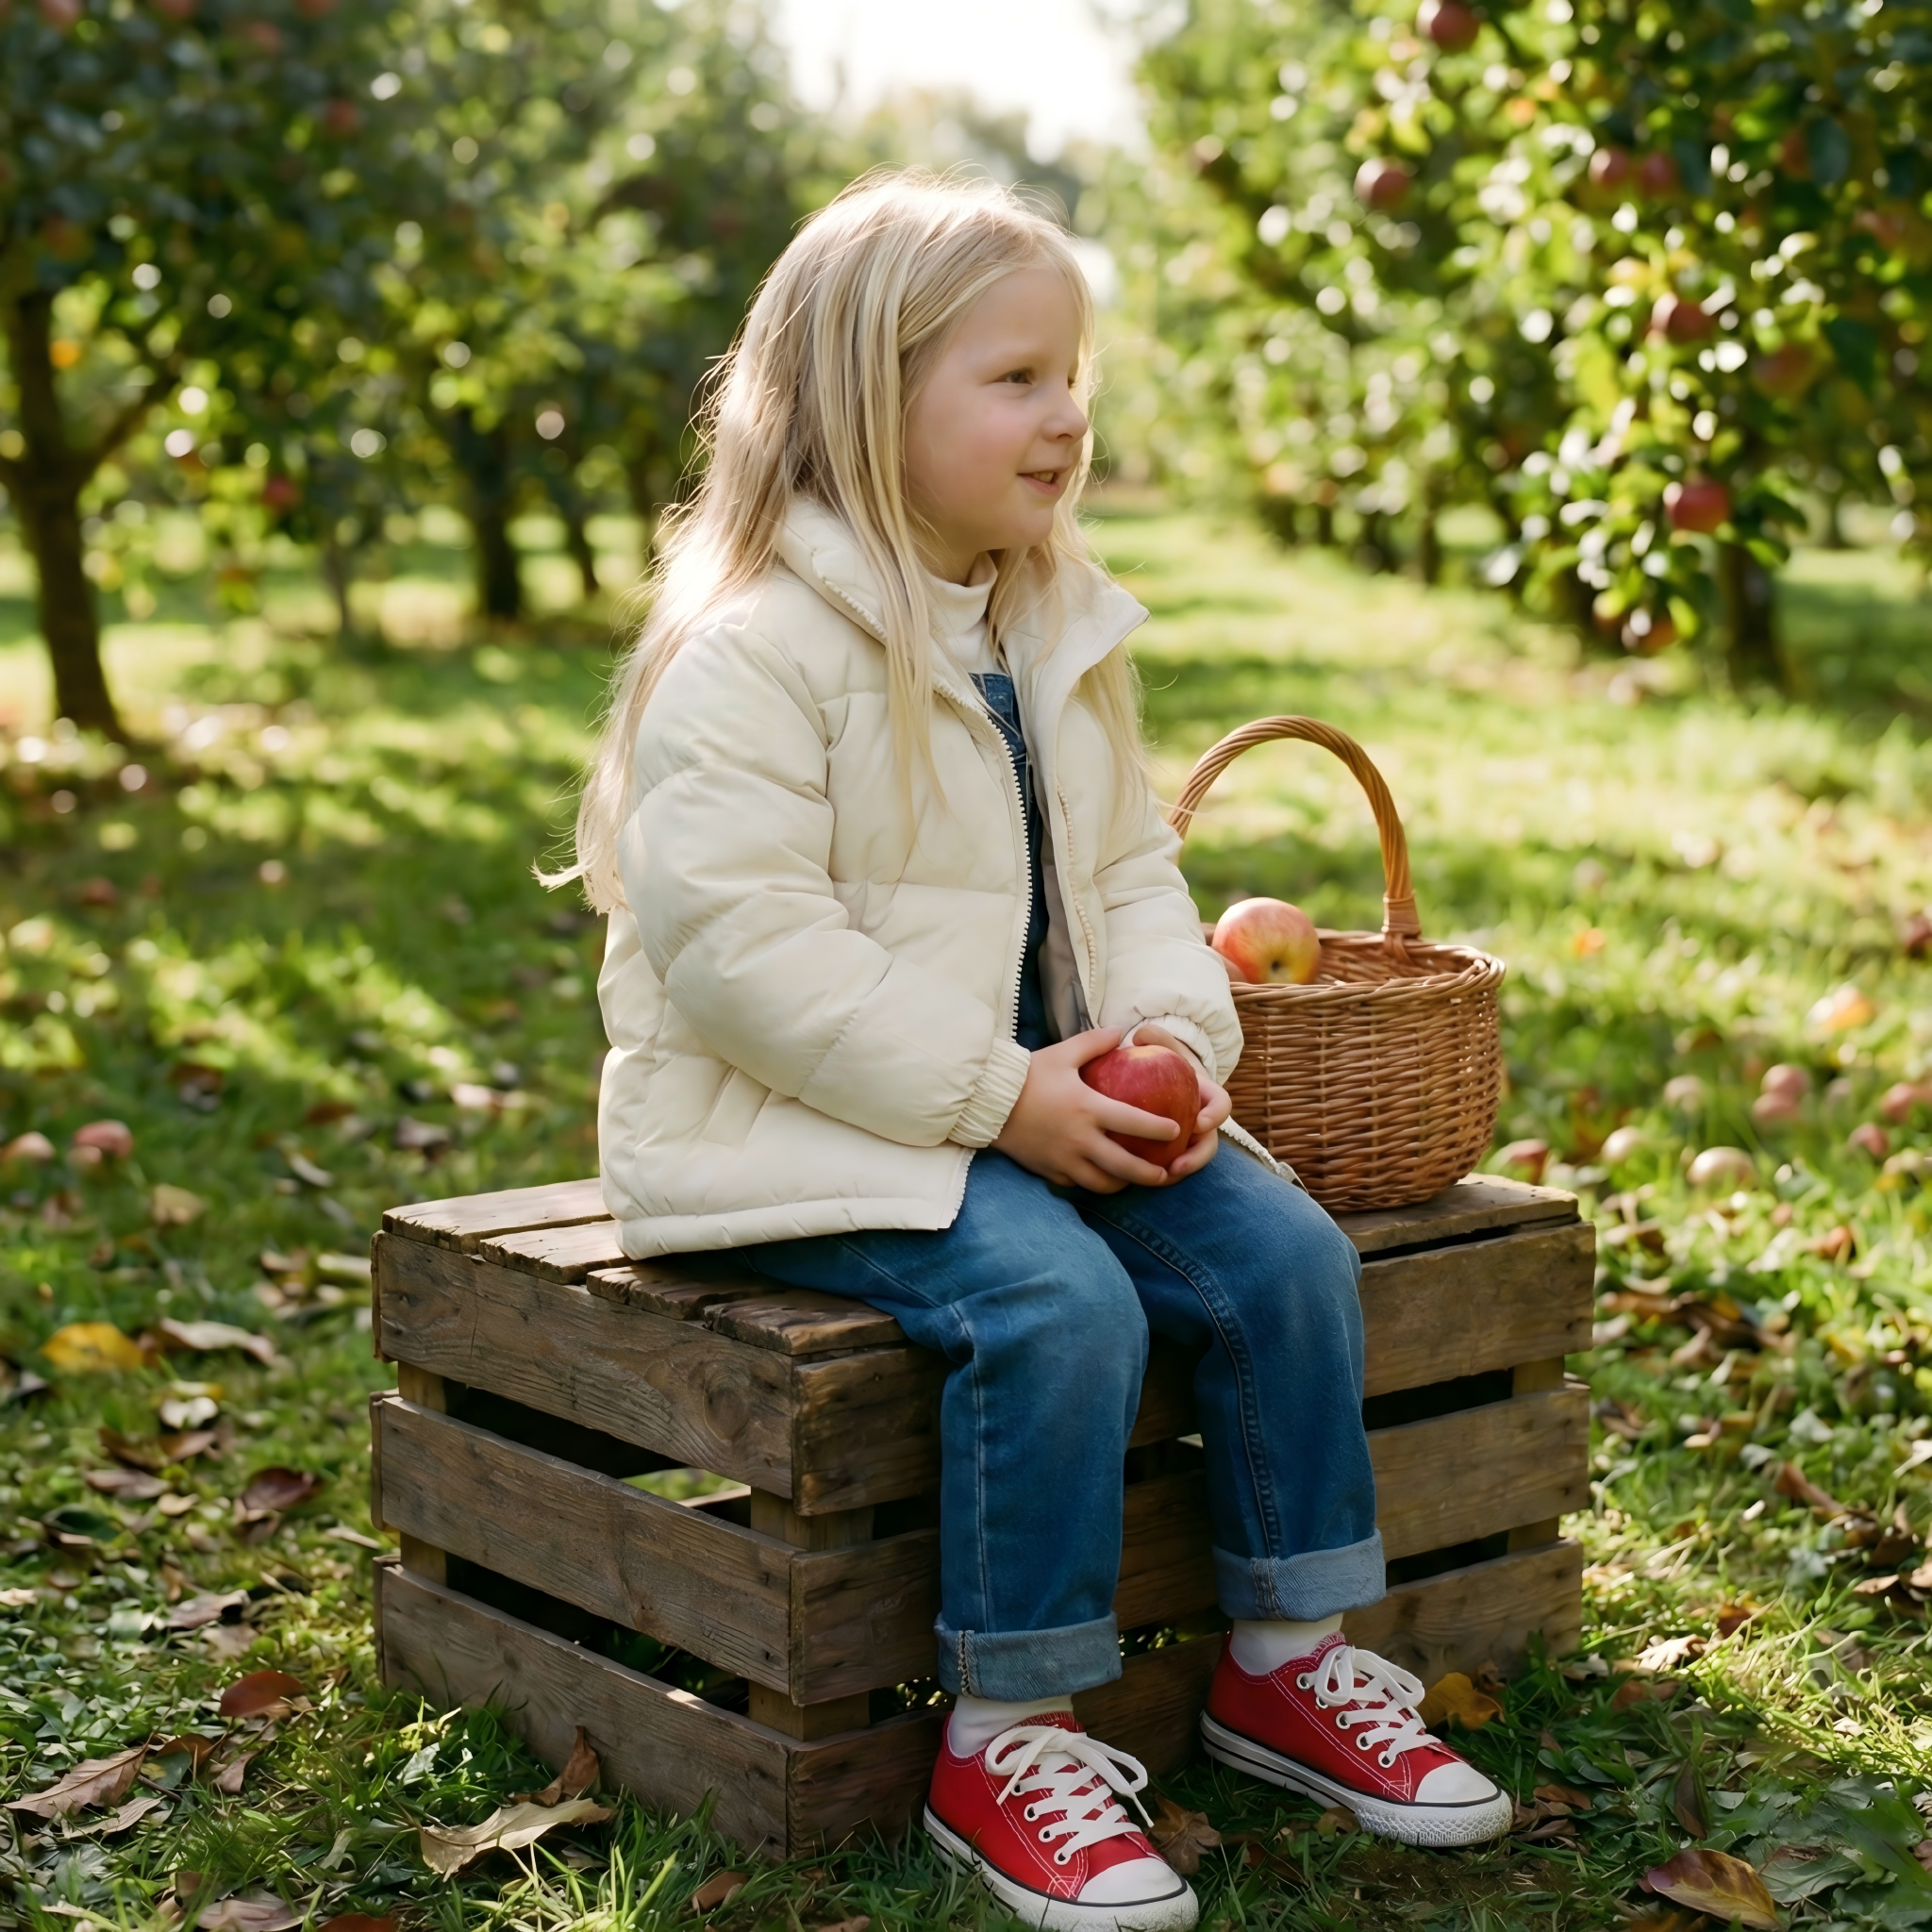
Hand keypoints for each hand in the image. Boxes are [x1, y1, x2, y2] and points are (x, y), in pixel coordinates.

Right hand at [992, 1028, 1181, 1192]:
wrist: (988, 1101)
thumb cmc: (1027, 1075)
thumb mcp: (1062, 1053)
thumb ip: (1094, 1043)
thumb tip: (1119, 1031)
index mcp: (1088, 1109)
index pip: (1134, 1123)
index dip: (1159, 1130)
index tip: (1176, 1132)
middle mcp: (1080, 1139)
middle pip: (1124, 1166)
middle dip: (1149, 1174)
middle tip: (1165, 1173)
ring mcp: (1063, 1159)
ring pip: (1101, 1183)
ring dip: (1121, 1183)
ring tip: (1132, 1180)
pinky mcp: (1048, 1170)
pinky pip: (1075, 1183)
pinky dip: (1090, 1182)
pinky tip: (1097, 1177)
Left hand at [1130, 1024, 1232, 1180]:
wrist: (1156, 1080)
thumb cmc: (1163, 1062)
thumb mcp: (1164, 1049)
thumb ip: (1157, 1039)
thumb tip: (1142, 1036)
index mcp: (1206, 1096)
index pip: (1221, 1105)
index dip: (1215, 1115)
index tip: (1201, 1122)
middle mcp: (1202, 1121)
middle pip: (1209, 1144)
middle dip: (1197, 1158)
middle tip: (1178, 1166)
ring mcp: (1188, 1139)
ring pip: (1191, 1160)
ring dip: (1179, 1172)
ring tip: (1162, 1179)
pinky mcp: (1171, 1151)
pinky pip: (1169, 1165)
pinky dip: (1158, 1172)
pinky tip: (1137, 1178)